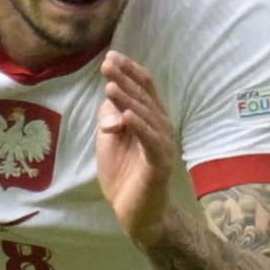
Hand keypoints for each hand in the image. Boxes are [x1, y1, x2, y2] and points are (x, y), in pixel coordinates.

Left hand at [95, 51, 181, 242]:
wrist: (136, 213)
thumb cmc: (124, 174)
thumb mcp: (110, 140)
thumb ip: (110, 118)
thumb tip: (110, 106)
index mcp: (150, 119)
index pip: (142, 88)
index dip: (128, 71)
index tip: (110, 56)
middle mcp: (161, 127)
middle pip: (143, 98)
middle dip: (124, 80)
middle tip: (107, 64)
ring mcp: (162, 145)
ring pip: (145, 117)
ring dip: (128, 100)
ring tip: (111, 86)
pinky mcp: (159, 164)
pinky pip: (150, 142)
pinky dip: (139, 127)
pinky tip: (126, 116)